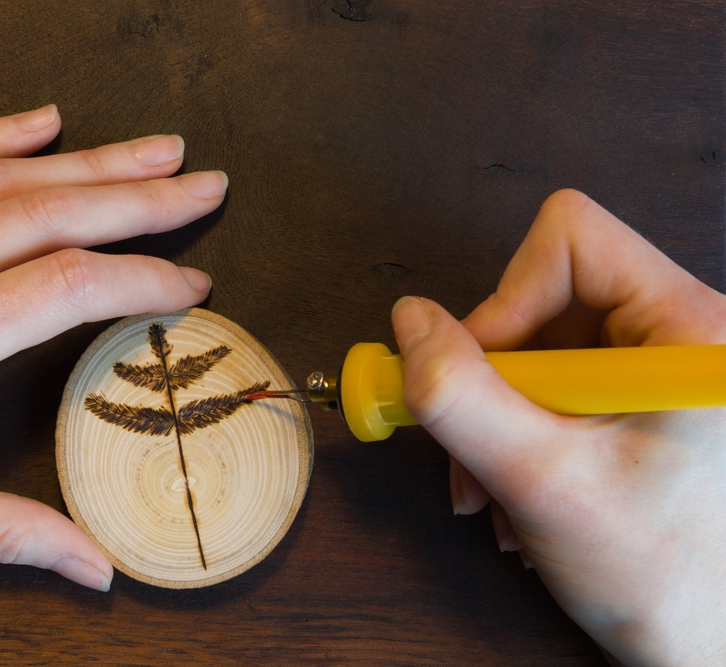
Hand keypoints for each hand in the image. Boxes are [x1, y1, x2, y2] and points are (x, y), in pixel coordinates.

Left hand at [0, 105, 224, 591]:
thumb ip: (1, 532)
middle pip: (46, 212)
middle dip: (139, 198)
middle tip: (207, 181)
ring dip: (85, 159)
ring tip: (153, 150)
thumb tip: (96, 571)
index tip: (194, 283)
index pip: (64, 287)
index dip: (143, 278)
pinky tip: (41, 120)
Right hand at [392, 190, 725, 664]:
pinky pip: (547, 384)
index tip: (484, 376)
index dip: (506, 298)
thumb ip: (462, 397)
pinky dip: (515, 434)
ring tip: (498, 488)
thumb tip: (409, 323)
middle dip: (493, 379)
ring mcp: (654, 367)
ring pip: (534, 345)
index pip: (570, 240)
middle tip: (478, 448)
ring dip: (495, 418)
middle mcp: (677, 333)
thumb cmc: (663, 576)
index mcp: (689, 327)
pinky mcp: (632, 398)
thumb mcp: (543, 482)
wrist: (702, 647)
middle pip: (542, 296)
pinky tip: (520, 490)